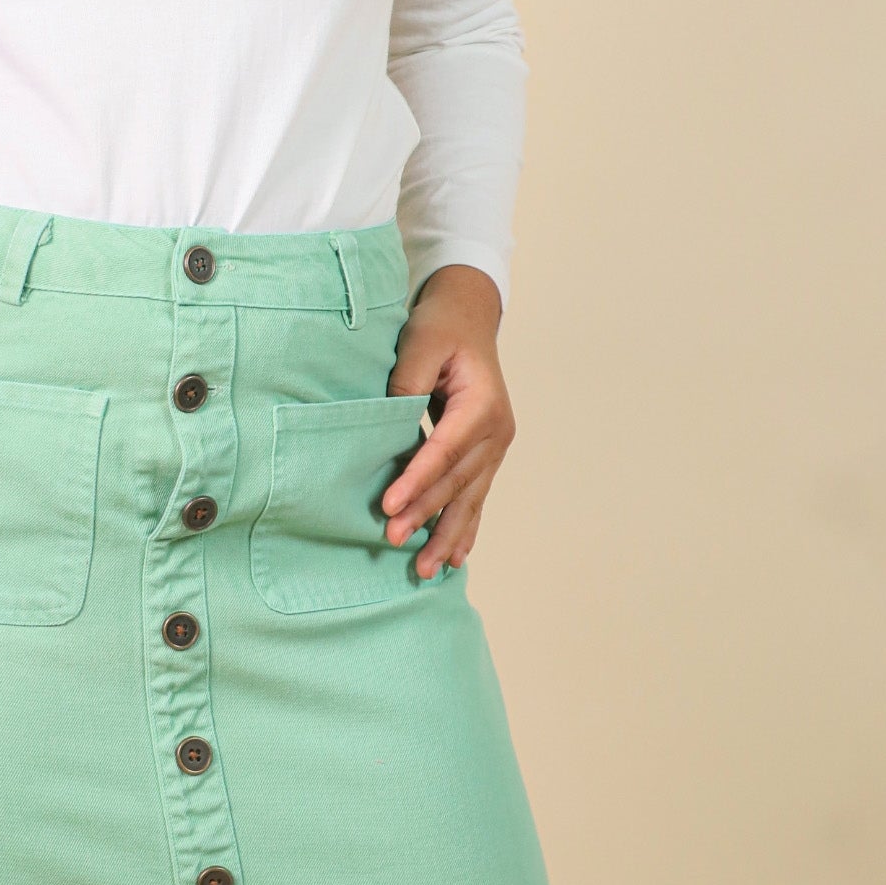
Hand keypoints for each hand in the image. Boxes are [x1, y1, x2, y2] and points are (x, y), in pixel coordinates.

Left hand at [381, 263, 515, 579]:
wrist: (467, 315)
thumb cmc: (441, 327)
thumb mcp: (419, 343)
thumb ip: (406, 383)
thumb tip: (389, 425)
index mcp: (482, 404)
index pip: (444, 451)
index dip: (417, 480)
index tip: (390, 505)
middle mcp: (497, 430)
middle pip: (458, 482)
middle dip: (426, 514)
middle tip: (395, 542)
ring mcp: (496, 444)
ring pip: (470, 497)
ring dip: (446, 533)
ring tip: (425, 569)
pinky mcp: (487, 452)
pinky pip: (476, 495)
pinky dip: (465, 526)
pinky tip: (455, 557)